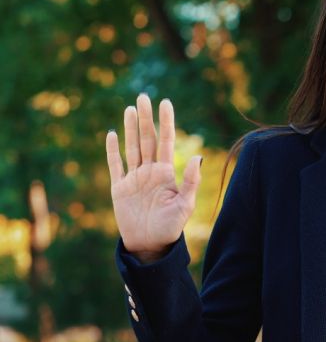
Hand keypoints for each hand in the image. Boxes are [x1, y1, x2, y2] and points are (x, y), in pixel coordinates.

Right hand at [105, 94, 202, 262]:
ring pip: (132, 147)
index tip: (166, 102)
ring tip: (131, 108)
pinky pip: (115, 165)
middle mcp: (150, 171)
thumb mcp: (185, 204)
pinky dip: (113, 150)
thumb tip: (197, 157)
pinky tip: (112, 134)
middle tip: (143, 96)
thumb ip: (191, 181)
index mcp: (166, 172)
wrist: (150, 245)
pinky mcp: (119, 188)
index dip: (166, 122)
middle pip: (147, 139)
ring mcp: (134, 178)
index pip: (165, 141)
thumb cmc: (171, 227)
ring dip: (131, 128)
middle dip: (146, 118)